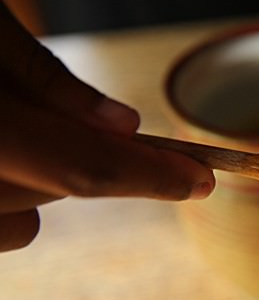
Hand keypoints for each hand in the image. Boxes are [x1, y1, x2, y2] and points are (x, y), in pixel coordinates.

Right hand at [0, 1, 214, 251]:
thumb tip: (121, 127)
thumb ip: (43, 78)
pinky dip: (4, 204)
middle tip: (97, 124)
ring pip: (16, 221)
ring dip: (41, 183)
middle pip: (48, 194)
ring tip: (16, 127)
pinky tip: (0, 160)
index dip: (148, 175)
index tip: (197, 180)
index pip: (77, 164)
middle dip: (88, 161)